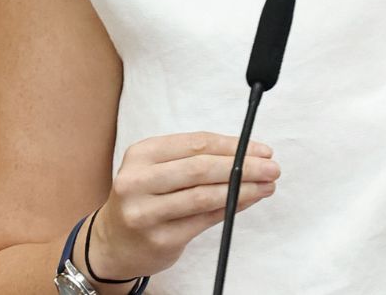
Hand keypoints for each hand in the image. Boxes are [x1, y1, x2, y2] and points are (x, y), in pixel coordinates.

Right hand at [85, 131, 279, 280]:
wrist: (113, 242)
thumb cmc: (145, 199)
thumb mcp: (157, 169)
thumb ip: (195, 159)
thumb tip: (249, 155)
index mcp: (141, 154)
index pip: (195, 143)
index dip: (232, 145)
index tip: (261, 149)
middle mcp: (138, 181)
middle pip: (201, 168)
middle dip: (243, 166)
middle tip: (272, 168)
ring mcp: (146, 212)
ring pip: (204, 196)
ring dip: (242, 189)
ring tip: (266, 185)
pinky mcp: (160, 238)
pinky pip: (204, 220)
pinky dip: (230, 208)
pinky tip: (247, 201)